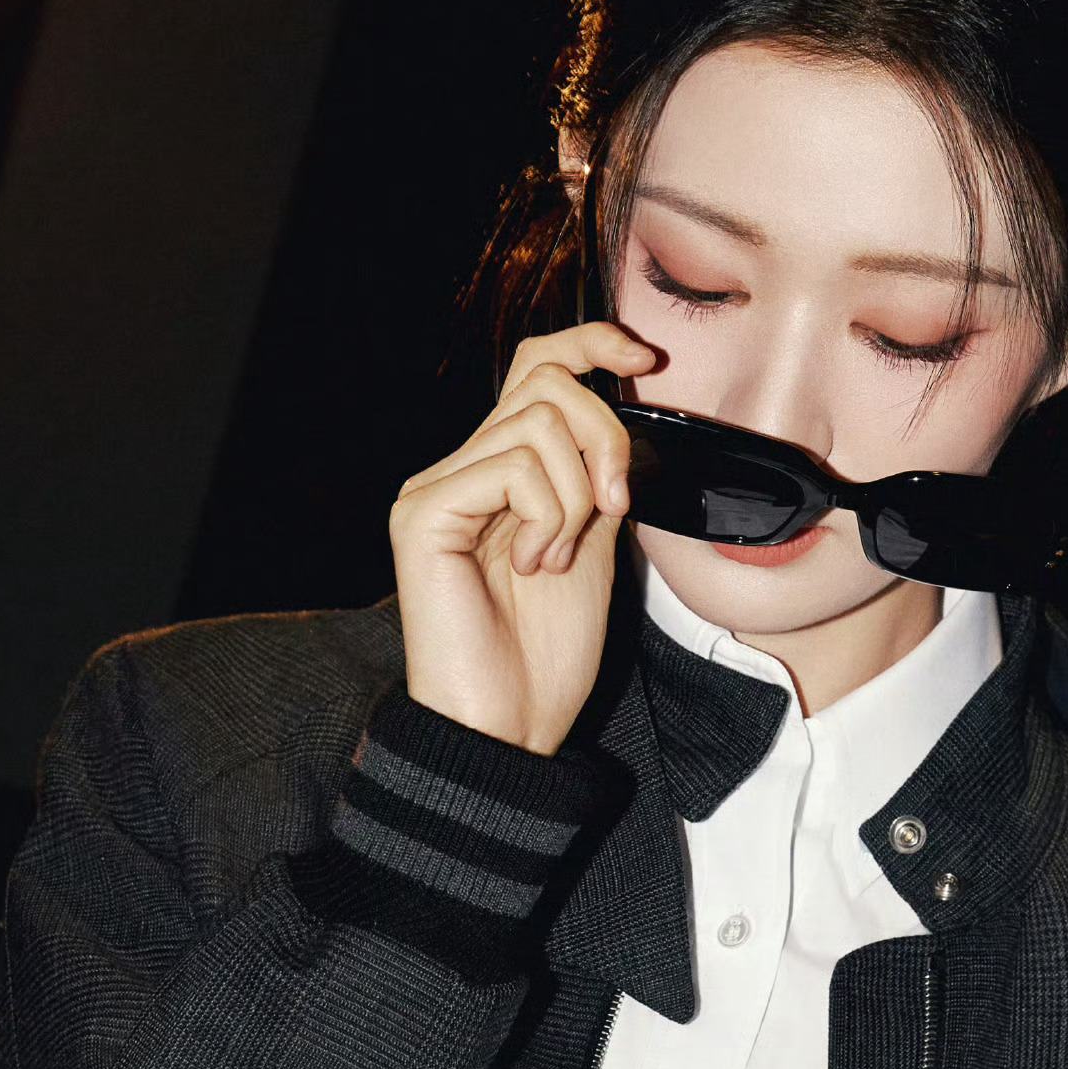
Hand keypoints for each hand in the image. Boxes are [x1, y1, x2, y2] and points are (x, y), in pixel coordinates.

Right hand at [388, 321, 656, 753]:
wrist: (509, 725)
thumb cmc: (546, 654)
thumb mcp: (595, 548)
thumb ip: (598, 481)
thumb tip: (622, 419)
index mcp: (501, 472)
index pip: (537, 367)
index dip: (591, 343)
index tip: (643, 357)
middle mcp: (461, 468)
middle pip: (547, 382)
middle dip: (606, 437)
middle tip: (614, 508)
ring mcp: (437, 487)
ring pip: (537, 421)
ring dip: (577, 494)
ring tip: (559, 556)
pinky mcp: (424, 512)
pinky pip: (512, 465)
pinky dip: (548, 513)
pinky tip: (533, 563)